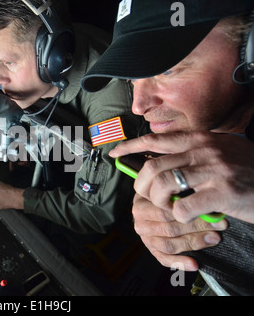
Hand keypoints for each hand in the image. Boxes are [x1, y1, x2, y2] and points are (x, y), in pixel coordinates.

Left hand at [109, 131, 253, 223]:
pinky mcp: (222, 193)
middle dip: (140, 185)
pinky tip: (187, 216)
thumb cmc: (246, 170)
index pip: (154, 139)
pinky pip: (183, 207)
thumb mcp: (218, 151)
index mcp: (199, 139)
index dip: (130, 147)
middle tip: (144, 195)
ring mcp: (213, 170)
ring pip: (163, 185)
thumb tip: (155, 159)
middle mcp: (203, 150)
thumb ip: (190, 152)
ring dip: (158, 201)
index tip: (115, 154)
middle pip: (152, 166)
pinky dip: (178, 216)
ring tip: (167, 207)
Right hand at [132, 193, 226, 270]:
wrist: (155, 203)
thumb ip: (180, 194)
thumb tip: (205, 205)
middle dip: (196, 227)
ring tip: (213, 238)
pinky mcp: (153, 250)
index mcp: (141, 205)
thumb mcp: (168, 189)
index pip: (164, 212)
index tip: (210, 211)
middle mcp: (141, 223)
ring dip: (193, 242)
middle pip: (169, 228)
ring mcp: (146, 238)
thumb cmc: (166, 195)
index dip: (189, 212)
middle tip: (218, 225)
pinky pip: (165, 259)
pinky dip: (180, 262)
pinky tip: (194, 264)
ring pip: (168, 244)